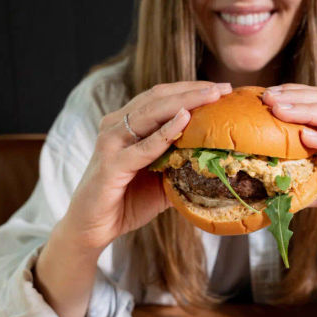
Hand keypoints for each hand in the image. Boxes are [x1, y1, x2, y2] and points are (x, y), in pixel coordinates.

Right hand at [63, 81, 231, 251]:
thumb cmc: (127, 202)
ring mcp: (111, 143)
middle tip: (224, 87)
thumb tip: (216, 161)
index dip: (190, 90)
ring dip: (184, 103)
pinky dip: (165, 133)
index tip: (221, 89)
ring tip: (211, 96)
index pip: (160, 98)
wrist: (92, 229)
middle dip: (192, 90)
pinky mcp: (111, 165)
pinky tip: (184, 121)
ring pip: (151, 113)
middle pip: (157, 98)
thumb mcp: (161, 180)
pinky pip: (142, 147)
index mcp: (126, 126)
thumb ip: (180, 165)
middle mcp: (115, 127)